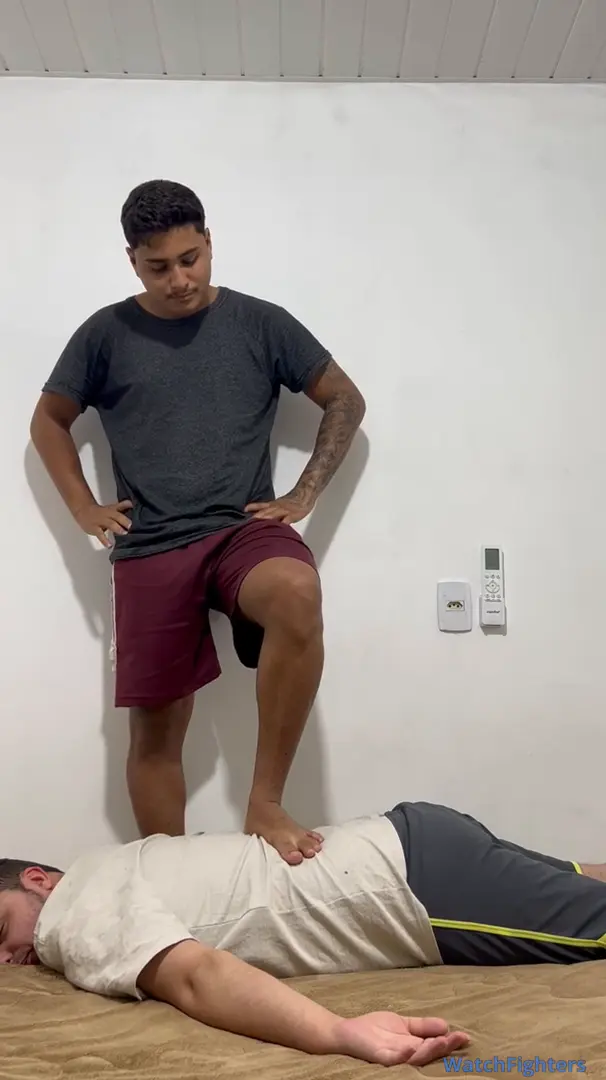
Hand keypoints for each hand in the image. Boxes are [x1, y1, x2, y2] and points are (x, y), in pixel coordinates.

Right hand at [75, 500, 132, 547]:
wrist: (83, 511)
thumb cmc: (100, 511)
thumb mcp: (111, 508)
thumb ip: (122, 506)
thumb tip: (132, 503)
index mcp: (111, 511)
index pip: (120, 512)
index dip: (126, 516)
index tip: (132, 522)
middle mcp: (106, 515)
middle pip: (116, 516)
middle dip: (124, 521)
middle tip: (130, 526)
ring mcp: (100, 522)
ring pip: (110, 524)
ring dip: (117, 528)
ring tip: (124, 533)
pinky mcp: (94, 529)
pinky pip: (100, 535)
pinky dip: (105, 541)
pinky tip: (109, 545)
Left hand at [245, 490, 314, 525]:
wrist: (305, 495)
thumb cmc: (291, 502)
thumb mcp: (277, 504)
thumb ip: (268, 509)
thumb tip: (257, 516)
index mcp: (273, 505)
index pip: (261, 505)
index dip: (253, 507)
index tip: (244, 509)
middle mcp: (277, 507)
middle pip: (265, 512)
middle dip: (256, 518)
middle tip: (247, 524)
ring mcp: (284, 511)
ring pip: (273, 515)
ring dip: (265, 520)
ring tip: (258, 526)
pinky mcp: (293, 515)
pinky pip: (286, 520)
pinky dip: (282, 524)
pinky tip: (279, 528)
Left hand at [332, 1011, 470, 1066]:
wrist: (347, 1032)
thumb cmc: (374, 1030)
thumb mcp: (403, 1024)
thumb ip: (423, 1026)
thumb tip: (446, 1025)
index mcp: (414, 1047)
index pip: (436, 1045)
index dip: (450, 1042)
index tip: (466, 1036)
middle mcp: (407, 1056)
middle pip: (429, 1054)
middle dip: (445, 1048)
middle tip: (459, 1038)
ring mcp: (395, 1059)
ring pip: (416, 1059)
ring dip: (430, 1051)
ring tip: (443, 1042)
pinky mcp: (381, 1058)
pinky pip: (395, 1060)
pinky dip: (405, 1055)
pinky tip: (413, 1048)